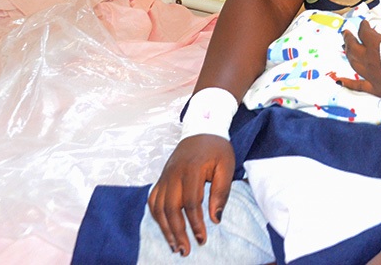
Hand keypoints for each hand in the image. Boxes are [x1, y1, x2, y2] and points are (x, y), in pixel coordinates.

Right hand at [148, 135, 234, 256]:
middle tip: (185, 250)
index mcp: (191, 169)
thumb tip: (216, 218)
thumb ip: (221, 191)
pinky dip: (156, 215)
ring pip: (158, 207)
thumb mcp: (226, 165)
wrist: (202, 129)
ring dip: (164, 228)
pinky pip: (153, 199)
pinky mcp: (161, 177)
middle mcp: (173, 173)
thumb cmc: (216, 148)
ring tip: (174, 246)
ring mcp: (165, 175)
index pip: (191, 202)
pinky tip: (164, 227)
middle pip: (170, 208)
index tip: (202, 239)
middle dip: (177, 232)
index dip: (195, 223)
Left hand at [337, 19, 380, 99]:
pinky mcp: (373, 88)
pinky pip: (357, 85)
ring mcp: (369, 74)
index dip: (363, 26)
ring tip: (345, 48)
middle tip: (346, 33)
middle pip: (353, 47)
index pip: (364, 32)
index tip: (364, 24)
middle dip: (349, 38)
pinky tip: (339, 80)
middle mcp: (369, 59)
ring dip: (348, 54)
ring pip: (353, 63)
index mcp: (377, 45)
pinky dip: (347, 82)